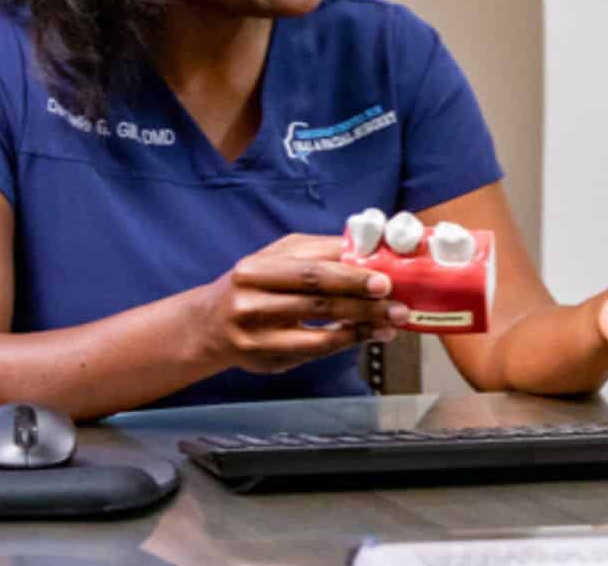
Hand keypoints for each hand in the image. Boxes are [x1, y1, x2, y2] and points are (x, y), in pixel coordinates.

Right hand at [193, 234, 407, 373]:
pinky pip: (314, 351)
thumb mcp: (276, 258)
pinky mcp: (265, 358)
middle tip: (397, 302)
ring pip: (319, 330)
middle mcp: (250, 300)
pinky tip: (369, 334)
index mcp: (255, 268)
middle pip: (317, 299)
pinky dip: (347, 341)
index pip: (311, 269)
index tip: (385, 276)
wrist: (210, 325)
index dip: (351, 273)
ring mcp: (256, 334)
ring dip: (363, 325)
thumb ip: (318, 252)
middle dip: (362, 301)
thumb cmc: (255, 284)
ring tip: (392, 321)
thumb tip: (369, 247)